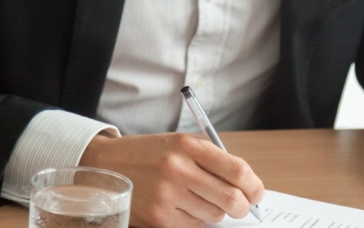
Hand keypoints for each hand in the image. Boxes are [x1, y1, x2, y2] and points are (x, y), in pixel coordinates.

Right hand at [79, 133, 264, 227]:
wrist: (107, 165)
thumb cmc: (150, 154)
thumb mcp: (181, 144)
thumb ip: (213, 160)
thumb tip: (247, 186)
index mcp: (188, 146)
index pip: (237, 170)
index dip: (255, 186)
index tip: (257, 193)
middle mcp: (177, 169)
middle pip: (232, 198)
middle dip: (243, 206)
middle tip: (242, 206)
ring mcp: (167, 195)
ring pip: (214, 215)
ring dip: (215, 211)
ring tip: (200, 198)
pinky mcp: (158, 218)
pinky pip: (194, 225)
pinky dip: (196, 219)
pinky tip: (182, 206)